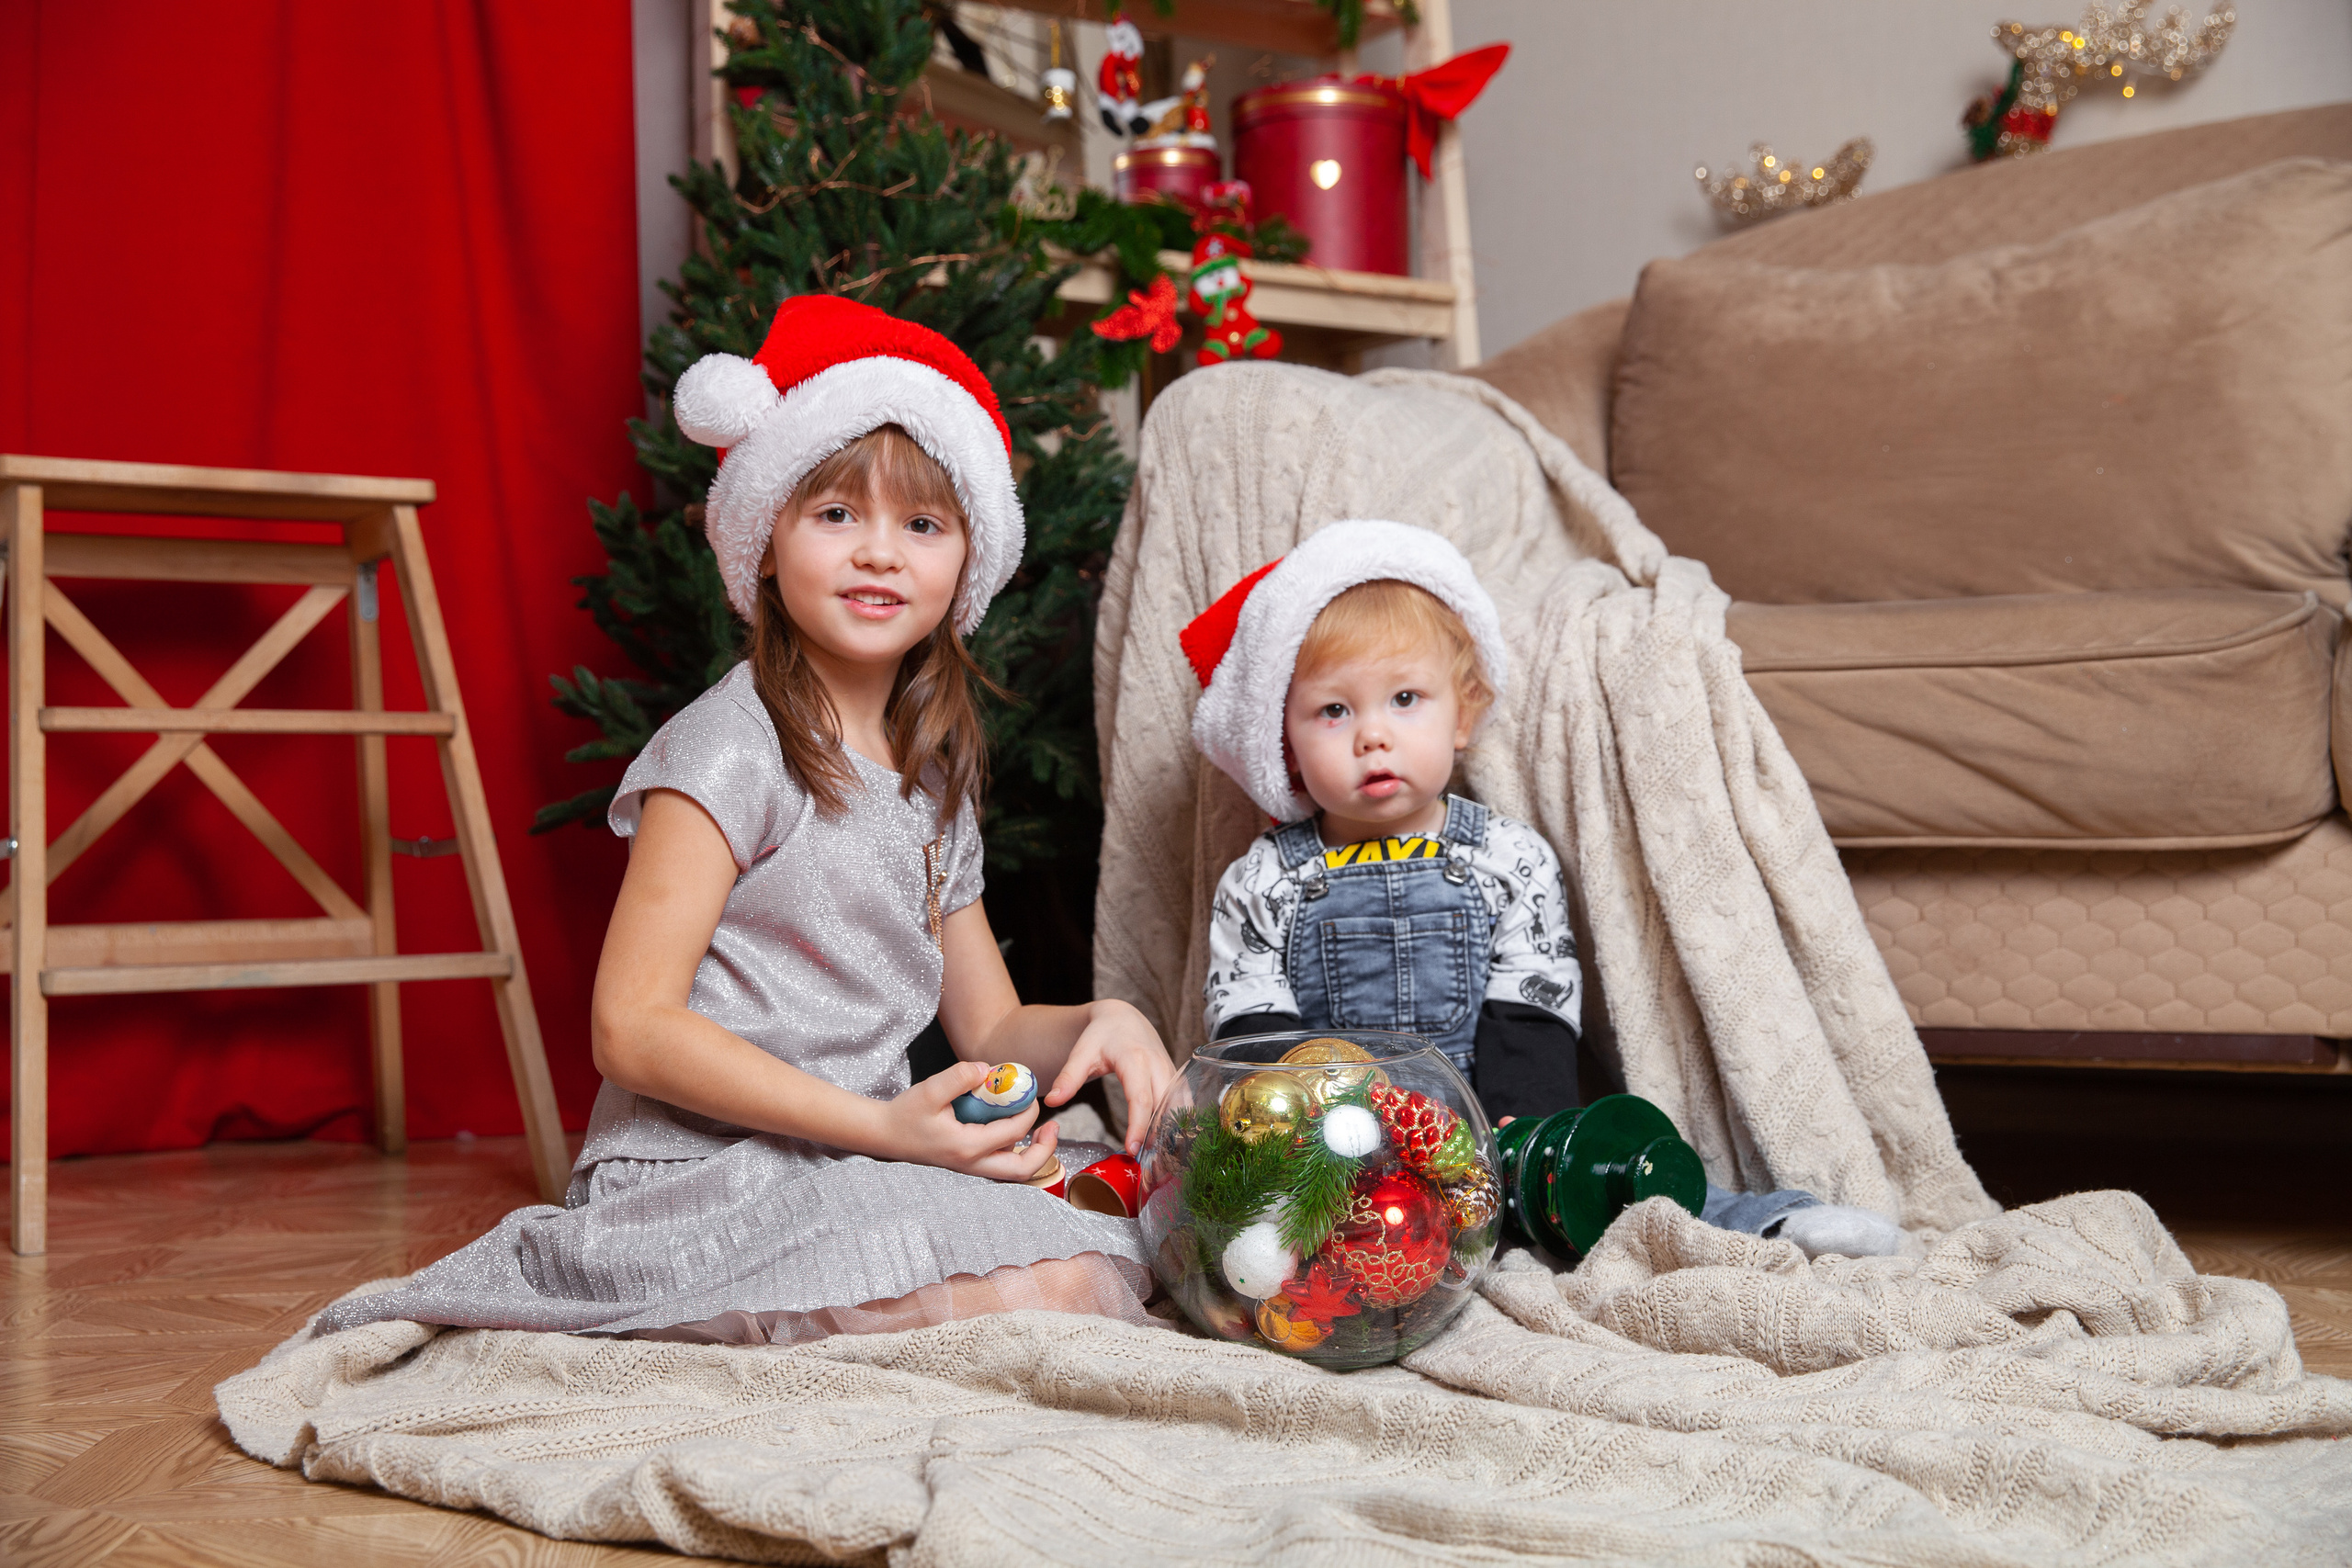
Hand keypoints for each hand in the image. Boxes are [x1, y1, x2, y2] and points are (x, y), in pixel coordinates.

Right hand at [877, 1060, 1060, 1181]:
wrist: (883, 1135)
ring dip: (1032, 1154)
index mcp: (966, 1148)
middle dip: (1045, 1151)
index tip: (1031, 1093)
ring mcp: (969, 1168)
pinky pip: (1000, 1164)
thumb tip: (988, 1069)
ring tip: (1042, 1131)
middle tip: (1054, 1128)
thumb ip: (959, 1077)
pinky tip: (1015, 1131)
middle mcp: (971, 1164)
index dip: (1029, 1112)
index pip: (1012, 1132)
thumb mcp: (929, 1090)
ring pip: (1012, 1171)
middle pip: (1022, 1171)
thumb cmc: (904, 1114)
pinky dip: (1015, 1151)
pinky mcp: (966, 1164)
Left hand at [1042, 999, 1175, 1155]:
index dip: (1138, 1125)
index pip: (1141, 1098)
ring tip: (1163, 1165)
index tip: (1132, 1149)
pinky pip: (1183, 1106)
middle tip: (1151, 1169)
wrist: (1124, 1018)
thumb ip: (1068, 1077)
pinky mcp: (1176, 1080)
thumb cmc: (1101, 1036)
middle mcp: (1159, 1066)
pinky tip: (1172, 1149)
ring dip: (1173, 1135)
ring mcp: (1171, 1073)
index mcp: (1135, 1059)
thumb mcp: (1082, 1052)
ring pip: (1180, 1108)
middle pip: (1165, 1107)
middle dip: (1160, 1137)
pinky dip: (1180, 1127)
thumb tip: (1052, 1101)